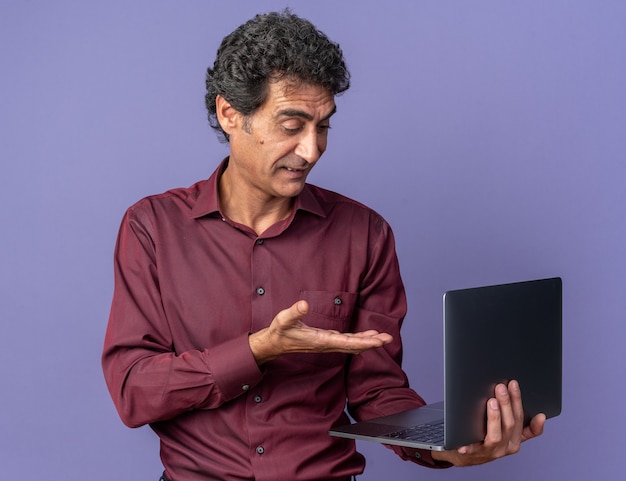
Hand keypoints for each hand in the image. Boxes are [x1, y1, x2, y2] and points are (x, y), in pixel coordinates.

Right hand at [249, 300, 392, 364]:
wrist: (274, 344)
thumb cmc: (280, 331)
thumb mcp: (284, 320)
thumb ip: (294, 312)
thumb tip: (304, 304)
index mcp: (320, 340)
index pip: (346, 342)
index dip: (363, 342)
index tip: (378, 342)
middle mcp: (326, 344)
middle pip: (354, 346)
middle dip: (371, 343)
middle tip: (389, 339)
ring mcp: (327, 344)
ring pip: (352, 345)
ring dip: (368, 341)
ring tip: (383, 338)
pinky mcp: (326, 341)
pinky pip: (347, 342)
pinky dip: (359, 339)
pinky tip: (368, 336)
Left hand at [431, 380, 545, 465]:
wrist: (467, 457)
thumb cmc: (486, 439)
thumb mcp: (507, 432)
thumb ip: (517, 420)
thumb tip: (537, 413)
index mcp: (515, 439)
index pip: (521, 418)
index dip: (518, 401)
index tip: (514, 384)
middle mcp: (506, 447)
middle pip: (510, 424)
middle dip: (506, 403)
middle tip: (500, 387)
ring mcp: (491, 452)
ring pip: (496, 436)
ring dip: (495, 418)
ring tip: (491, 402)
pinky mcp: (475, 455)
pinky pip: (473, 450)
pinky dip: (469, 445)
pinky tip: (465, 439)